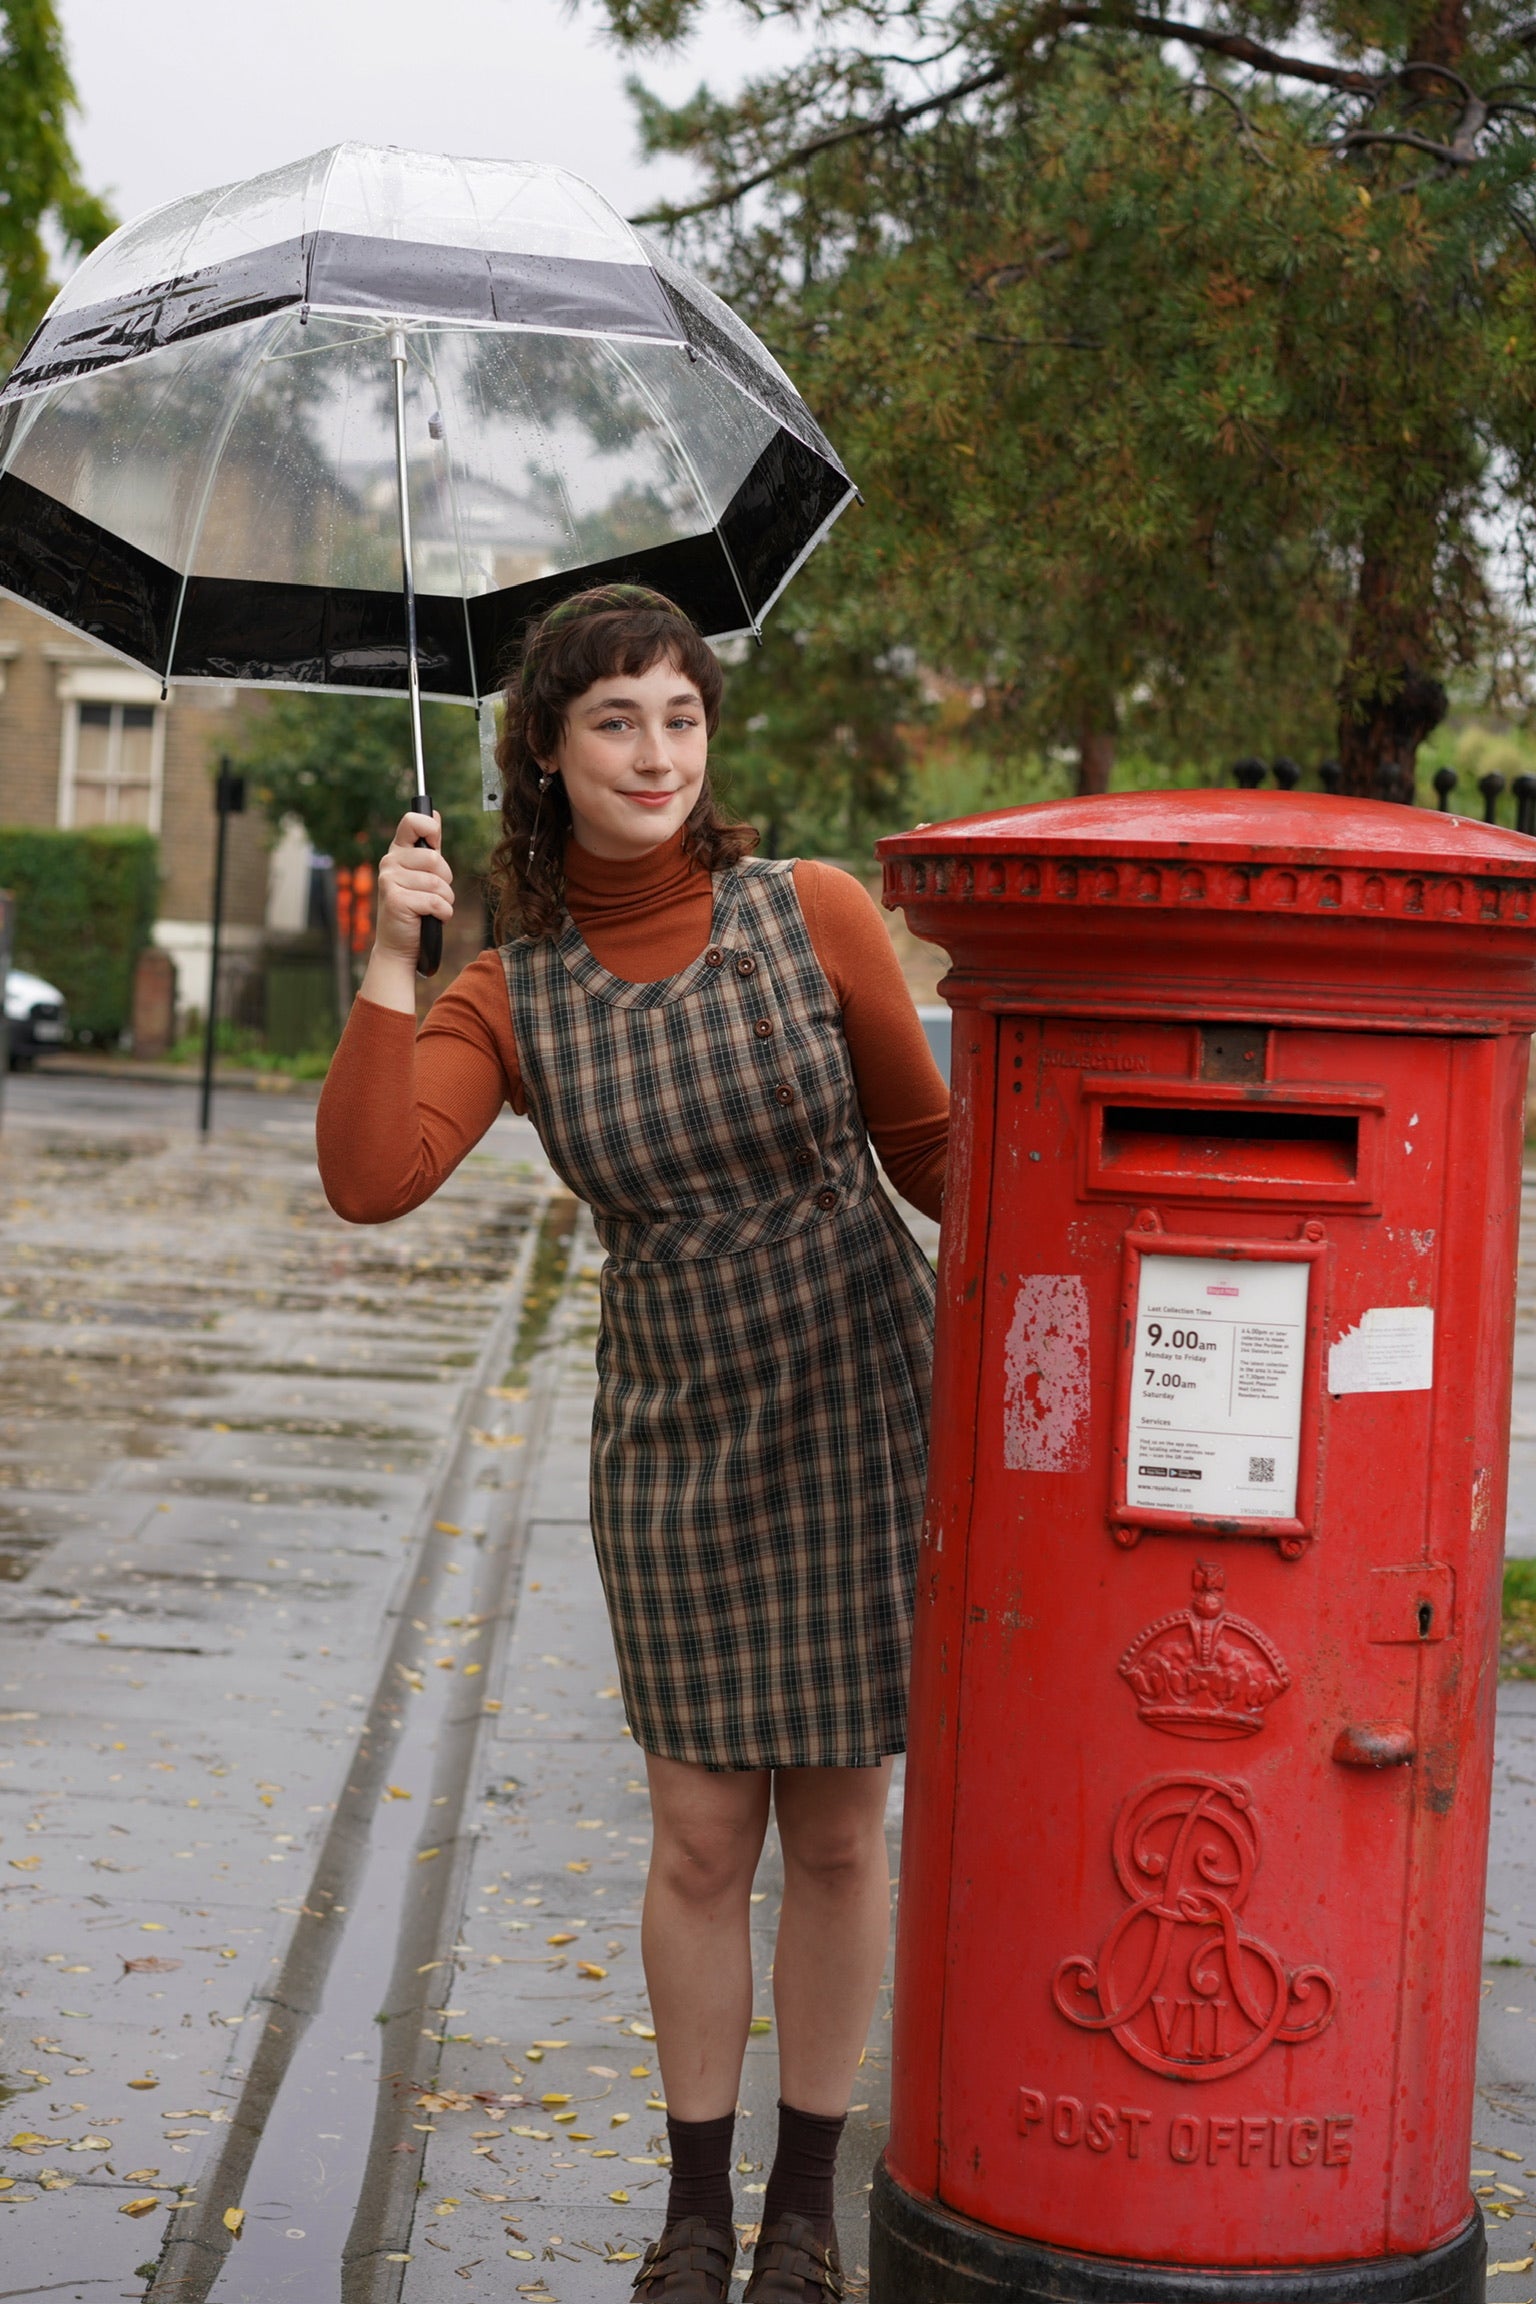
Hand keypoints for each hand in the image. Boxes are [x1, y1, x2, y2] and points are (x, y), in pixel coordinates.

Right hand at [374, 808, 452, 963]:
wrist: (398, 945)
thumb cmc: (415, 908)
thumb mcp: (422, 874)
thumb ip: (429, 846)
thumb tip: (434, 814)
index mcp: (397, 852)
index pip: (412, 822)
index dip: (430, 828)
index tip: (436, 843)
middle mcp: (390, 863)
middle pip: (435, 859)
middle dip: (445, 880)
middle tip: (434, 894)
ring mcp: (390, 881)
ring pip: (438, 884)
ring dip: (445, 901)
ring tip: (432, 909)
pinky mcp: (396, 901)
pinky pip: (436, 902)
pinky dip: (442, 914)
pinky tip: (431, 918)